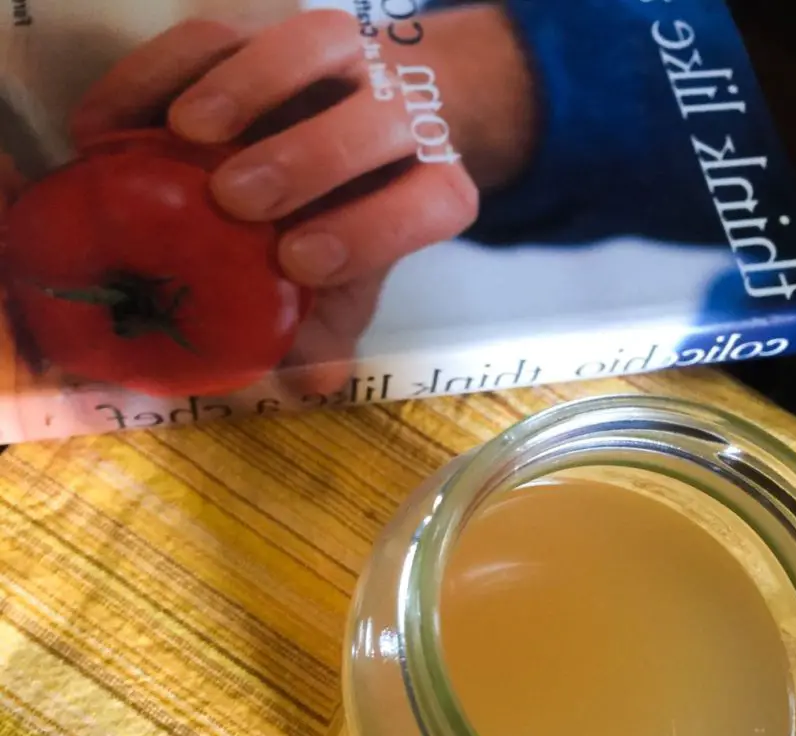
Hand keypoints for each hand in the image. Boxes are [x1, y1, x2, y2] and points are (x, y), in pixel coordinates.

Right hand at [69, 11, 485, 289]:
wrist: (354, 130)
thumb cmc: (348, 219)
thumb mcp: (349, 280)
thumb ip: (328, 324)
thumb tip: (308, 383)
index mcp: (431, 185)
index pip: (430, 203)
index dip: (372, 231)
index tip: (299, 263)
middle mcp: (402, 112)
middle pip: (377, 120)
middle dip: (310, 158)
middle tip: (237, 198)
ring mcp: (343, 58)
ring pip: (310, 45)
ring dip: (247, 85)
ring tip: (185, 135)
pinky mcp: (271, 24)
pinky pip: (219, 30)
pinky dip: (158, 70)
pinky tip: (106, 126)